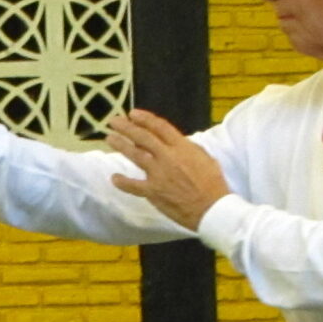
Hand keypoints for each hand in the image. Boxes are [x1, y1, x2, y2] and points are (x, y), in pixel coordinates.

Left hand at [106, 110, 228, 228]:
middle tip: (113, 121)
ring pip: (136, 155)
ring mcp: (159, 174)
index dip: (145, 119)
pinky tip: (114, 178)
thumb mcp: (205, 158)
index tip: (133, 114)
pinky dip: (122, 182)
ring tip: (110, 138)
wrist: (212, 208)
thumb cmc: (212, 184)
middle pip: (143, 137)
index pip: (160, 127)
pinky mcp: (153, 191)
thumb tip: (175, 142)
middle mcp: (168, 157)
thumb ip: (187, 148)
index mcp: (182, 147)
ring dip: (121, 145)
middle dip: (127, 127)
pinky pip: (133, 186)